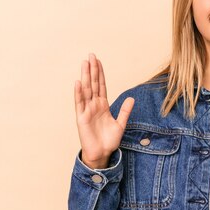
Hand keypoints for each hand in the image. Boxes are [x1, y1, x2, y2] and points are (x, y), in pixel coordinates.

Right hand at [74, 53, 133, 168]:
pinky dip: (79, 93)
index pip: (101, 86)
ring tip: (85, 63)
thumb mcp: (120, 124)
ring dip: (85, 76)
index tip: (99, 61)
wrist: (102, 154)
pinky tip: (78, 82)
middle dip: (92, 70)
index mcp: (103, 105)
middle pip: (93, 84)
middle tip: (91, 55)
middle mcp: (94, 105)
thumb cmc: (109, 140)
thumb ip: (125, 111)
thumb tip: (131, 98)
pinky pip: (80, 103)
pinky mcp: (81, 118)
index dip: (100, 74)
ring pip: (86, 90)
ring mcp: (87, 110)